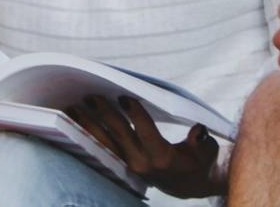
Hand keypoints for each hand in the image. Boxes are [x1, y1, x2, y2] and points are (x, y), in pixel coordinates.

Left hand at [66, 95, 222, 197]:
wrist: (189, 183)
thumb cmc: (198, 159)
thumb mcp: (206, 150)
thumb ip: (201, 141)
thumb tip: (197, 131)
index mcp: (162, 157)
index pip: (145, 131)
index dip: (135, 114)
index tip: (124, 97)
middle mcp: (142, 163)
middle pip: (119, 134)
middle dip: (104, 114)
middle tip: (91, 96)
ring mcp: (129, 165)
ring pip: (104, 143)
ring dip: (88, 125)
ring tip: (73, 108)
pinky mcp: (121, 165)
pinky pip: (101, 149)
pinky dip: (88, 135)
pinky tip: (76, 122)